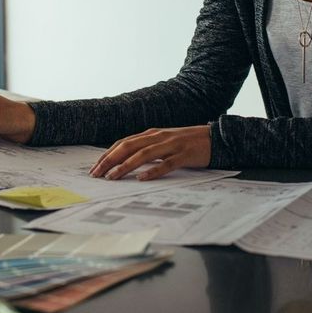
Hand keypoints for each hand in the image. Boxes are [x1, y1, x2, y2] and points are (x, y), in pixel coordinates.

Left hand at [89, 125, 211, 180]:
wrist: (216, 138)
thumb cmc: (188, 143)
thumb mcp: (165, 142)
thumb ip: (148, 148)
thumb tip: (126, 160)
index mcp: (152, 134)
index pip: (124, 143)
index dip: (108, 154)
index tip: (95, 167)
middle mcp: (159, 137)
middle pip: (129, 147)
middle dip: (110, 160)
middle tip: (97, 174)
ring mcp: (172, 145)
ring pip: (144, 154)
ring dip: (125, 166)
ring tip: (113, 177)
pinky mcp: (184, 155)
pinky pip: (166, 164)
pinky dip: (153, 171)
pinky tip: (142, 178)